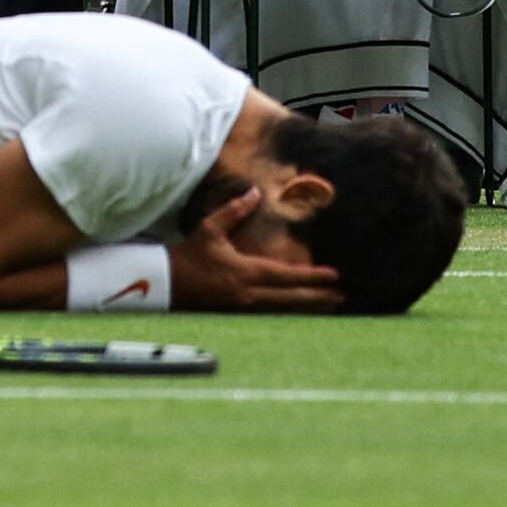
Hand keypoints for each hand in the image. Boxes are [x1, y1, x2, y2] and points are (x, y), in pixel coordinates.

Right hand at [170, 182, 348, 312]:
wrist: (166, 283)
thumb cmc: (189, 255)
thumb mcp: (210, 230)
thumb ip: (234, 212)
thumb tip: (255, 193)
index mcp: (246, 272)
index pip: (287, 276)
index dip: (312, 276)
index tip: (333, 276)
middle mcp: (250, 293)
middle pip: (291, 298)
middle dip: (317, 297)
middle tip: (340, 298)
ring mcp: (245, 306)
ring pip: (284, 308)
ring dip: (307, 306)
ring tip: (327, 306)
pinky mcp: (239, 313)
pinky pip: (271, 313)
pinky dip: (288, 310)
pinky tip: (298, 310)